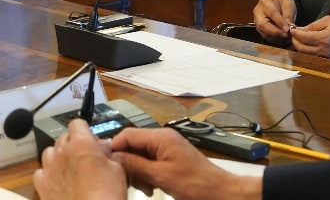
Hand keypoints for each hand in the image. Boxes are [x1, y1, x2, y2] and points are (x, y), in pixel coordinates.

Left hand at [34, 119, 126, 199]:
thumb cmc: (104, 197)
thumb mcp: (117, 169)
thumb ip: (108, 153)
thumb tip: (104, 149)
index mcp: (81, 143)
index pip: (77, 123)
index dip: (84, 130)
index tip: (89, 137)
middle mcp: (62, 152)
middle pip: (64, 138)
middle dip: (73, 144)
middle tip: (85, 157)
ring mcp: (49, 168)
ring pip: (50, 153)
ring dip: (59, 157)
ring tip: (71, 169)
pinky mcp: (42, 185)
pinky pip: (41, 172)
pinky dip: (49, 175)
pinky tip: (60, 182)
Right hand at [110, 127, 260, 199]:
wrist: (222, 194)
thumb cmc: (197, 185)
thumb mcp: (161, 176)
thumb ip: (135, 164)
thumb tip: (113, 157)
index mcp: (160, 137)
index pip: (127, 134)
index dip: (114, 148)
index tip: (107, 165)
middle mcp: (163, 138)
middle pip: (132, 145)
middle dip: (127, 163)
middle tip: (130, 182)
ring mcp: (168, 148)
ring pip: (140, 155)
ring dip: (137, 171)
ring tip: (145, 187)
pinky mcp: (171, 159)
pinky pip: (150, 162)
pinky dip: (147, 174)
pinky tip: (151, 187)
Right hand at [252, 0, 296, 44]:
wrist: (277, 3)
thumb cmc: (282, 3)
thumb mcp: (288, 4)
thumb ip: (288, 15)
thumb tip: (289, 27)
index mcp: (265, 2)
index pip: (272, 13)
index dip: (279, 22)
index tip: (287, 29)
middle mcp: (258, 12)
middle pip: (263, 24)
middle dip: (275, 32)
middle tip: (286, 35)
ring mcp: (257, 21)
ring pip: (263, 32)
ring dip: (276, 37)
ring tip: (286, 37)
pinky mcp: (259, 28)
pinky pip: (265, 36)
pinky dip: (275, 39)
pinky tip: (283, 39)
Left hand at [290, 15, 329, 60]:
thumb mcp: (328, 21)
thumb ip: (312, 26)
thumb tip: (299, 30)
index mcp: (324, 38)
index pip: (303, 37)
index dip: (295, 33)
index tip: (291, 29)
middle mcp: (323, 50)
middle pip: (301, 48)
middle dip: (294, 41)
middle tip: (293, 35)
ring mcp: (325, 57)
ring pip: (305, 54)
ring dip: (299, 47)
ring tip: (298, 40)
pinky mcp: (327, 61)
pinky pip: (312, 57)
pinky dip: (306, 52)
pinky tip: (306, 46)